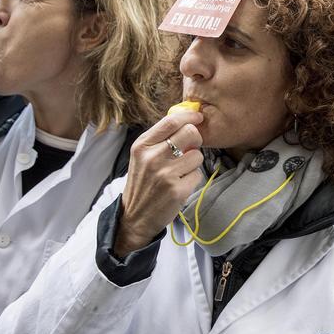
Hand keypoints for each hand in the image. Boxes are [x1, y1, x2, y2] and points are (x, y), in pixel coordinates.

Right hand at [115, 110, 205, 255]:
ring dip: (193, 163)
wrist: (134, 217)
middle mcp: (152, 157)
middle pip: (190, 133)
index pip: (171, 121)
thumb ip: (160, 139)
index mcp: (142, 145)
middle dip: (196, 139)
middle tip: (190, 148)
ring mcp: (165, 174)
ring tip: (180, 172)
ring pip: (197, 155)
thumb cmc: (142, 183)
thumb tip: (186, 120)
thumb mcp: (142, 157)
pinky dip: (192, 179)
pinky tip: (179, 185)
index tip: (198, 117)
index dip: (190, 116)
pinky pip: (197, 175)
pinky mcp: (177, 190)